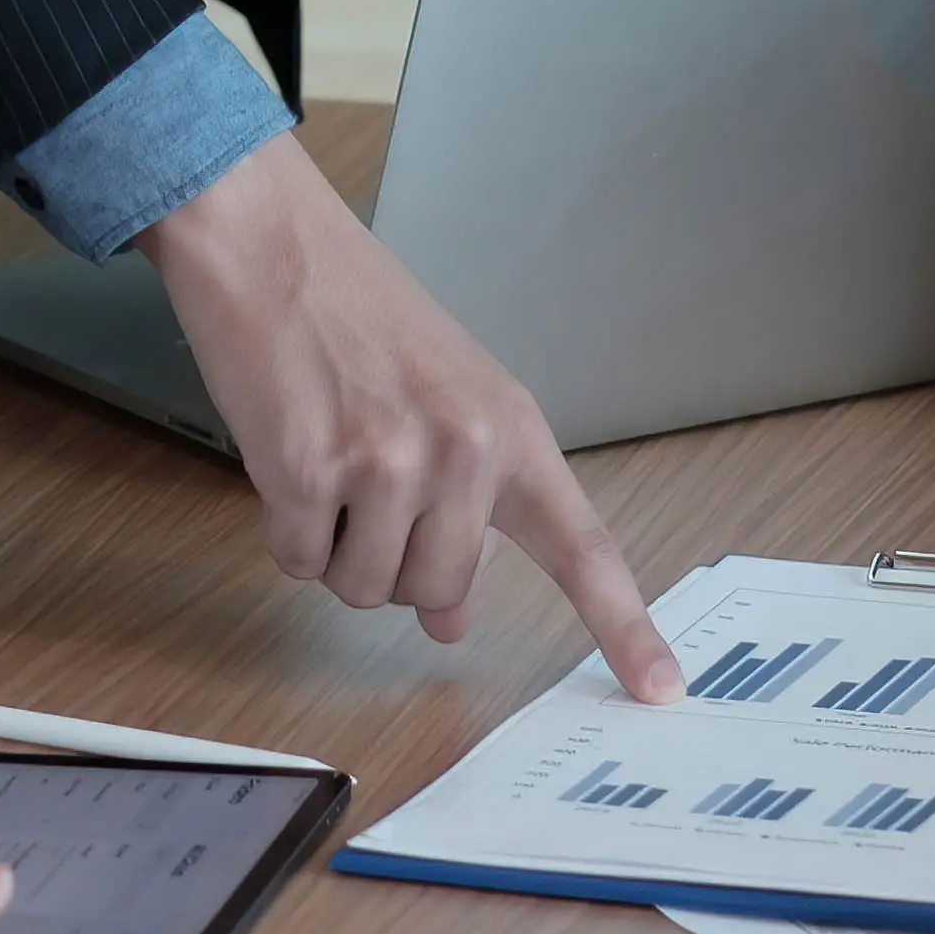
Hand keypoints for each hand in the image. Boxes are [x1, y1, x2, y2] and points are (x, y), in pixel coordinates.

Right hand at [140, 135, 675, 699]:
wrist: (271, 244)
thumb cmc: (357, 314)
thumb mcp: (440, 402)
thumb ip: (462, 509)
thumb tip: (450, 619)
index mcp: (513, 429)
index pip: (581, 544)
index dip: (624, 625)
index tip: (663, 690)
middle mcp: (465, 450)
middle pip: (437, 590)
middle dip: (394, 561)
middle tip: (366, 481)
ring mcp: (391, 463)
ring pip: (365, 588)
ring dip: (336, 547)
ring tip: (326, 457)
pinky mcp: (313, 473)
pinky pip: (300, 562)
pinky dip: (286, 527)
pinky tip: (285, 455)